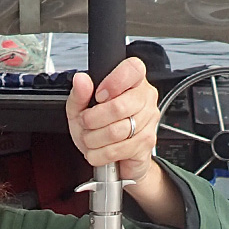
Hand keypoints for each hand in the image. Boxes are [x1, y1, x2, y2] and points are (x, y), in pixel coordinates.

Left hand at [66, 57, 160, 184]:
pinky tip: (98, 150)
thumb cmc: (99, 128)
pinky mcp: (146, 144)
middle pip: (119, 107)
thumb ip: (79, 94)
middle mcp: (145, 98)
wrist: (112, 158)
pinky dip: (100, 154)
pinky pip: (118, 150)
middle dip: (93, 120)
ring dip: (94, 139)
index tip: (98, 96)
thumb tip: (80, 80)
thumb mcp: (80, 109)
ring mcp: (149, 121)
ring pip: (117, 131)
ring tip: (90, 138)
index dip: (112, 83)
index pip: (132, 69)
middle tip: (86, 123)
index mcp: (133, 81)